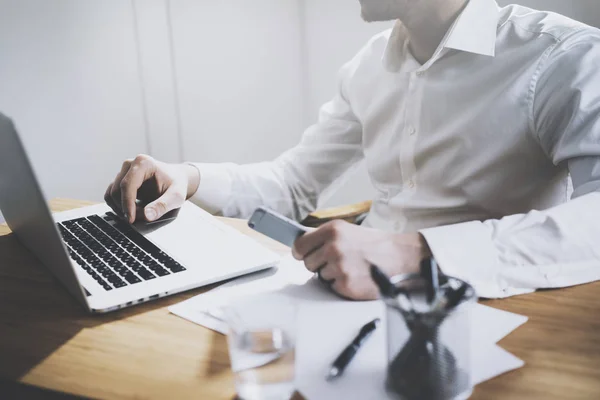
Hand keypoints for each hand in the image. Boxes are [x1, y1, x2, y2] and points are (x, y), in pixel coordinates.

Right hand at [104, 154, 199, 223]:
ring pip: (112, 194)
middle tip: (142, 217)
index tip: (131, 219)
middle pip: (117, 190)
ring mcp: (123, 172)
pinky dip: (119, 206)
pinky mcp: (120, 180)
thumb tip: (147, 216)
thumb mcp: (176, 196)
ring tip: (140, 213)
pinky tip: (134, 210)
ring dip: (122, 208)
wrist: (176, 179)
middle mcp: (130, 165)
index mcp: (143, 163)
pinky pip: (111, 196)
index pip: (127, 185)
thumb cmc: (177, 185)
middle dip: (127, 208)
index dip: (127, 204)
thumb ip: (163, 205)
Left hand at [292, 220, 430, 299]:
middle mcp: (333, 247)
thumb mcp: (348, 231)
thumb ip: (324, 237)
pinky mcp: (345, 284)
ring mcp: (339, 266)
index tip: (303, 254)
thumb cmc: (375, 245)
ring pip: (320, 276)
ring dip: (332, 275)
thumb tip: (301, 245)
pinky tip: (356, 277)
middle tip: (338, 261)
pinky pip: (332, 287)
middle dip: (319, 264)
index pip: (300, 245)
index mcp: (332, 230)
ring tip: (351, 268)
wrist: (400, 258)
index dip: (301, 252)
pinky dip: (342, 285)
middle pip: (307, 263)